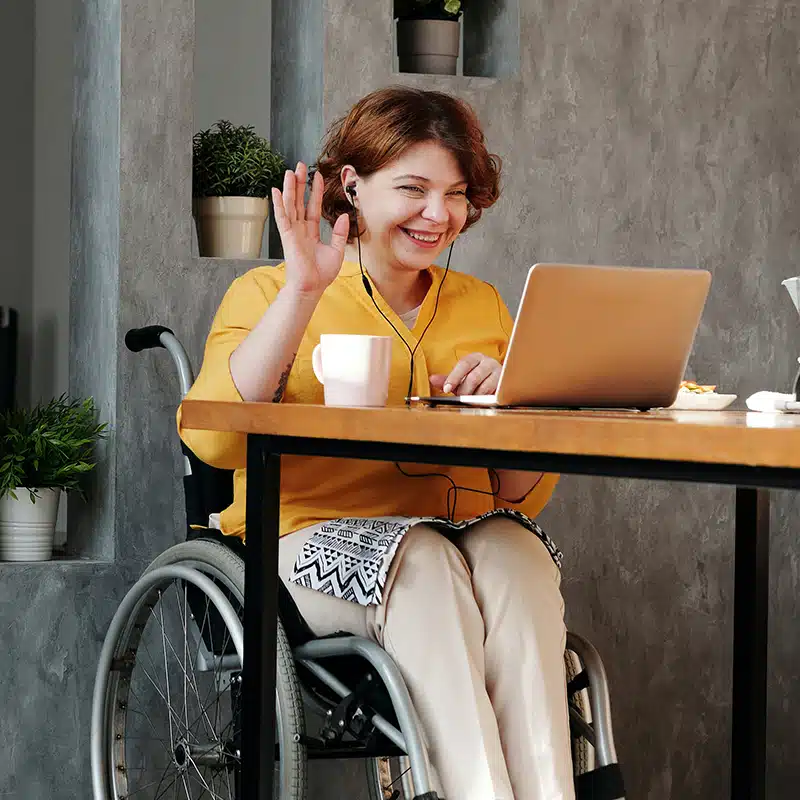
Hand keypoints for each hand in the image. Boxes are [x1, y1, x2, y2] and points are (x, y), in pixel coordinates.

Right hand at [272, 162, 350, 296]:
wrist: (311, 287)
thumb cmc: (321, 274)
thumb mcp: (336, 250)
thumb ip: (338, 233)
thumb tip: (343, 216)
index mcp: (311, 232)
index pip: (312, 207)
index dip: (315, 192)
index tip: (317, 176)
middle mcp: (300, 230)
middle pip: (299, 201)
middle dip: (300, 183)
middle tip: (300, 165)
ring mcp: (292, 232)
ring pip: (290, 205)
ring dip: (290, 188)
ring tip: (290, 171)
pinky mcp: (287, 236)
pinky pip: (282, 217)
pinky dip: (278, 204)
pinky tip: (276, 191)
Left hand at [429, 353, 501, 395]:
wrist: (498, 381)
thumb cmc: (477, 379)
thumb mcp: (461, 378)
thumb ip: (447, 379)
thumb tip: (432, 379)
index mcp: (475, 357)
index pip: (463, 364)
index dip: (454, 377)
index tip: (446, 389)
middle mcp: (488, 362)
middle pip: (474, 377)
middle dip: (464, 391)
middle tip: (460, 398)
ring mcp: (499, 372)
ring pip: (484, 387)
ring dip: (475, 397)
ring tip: (471, 400)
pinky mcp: (505, 384)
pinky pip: (494, 394)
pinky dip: (485, 400)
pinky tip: (482, 402)